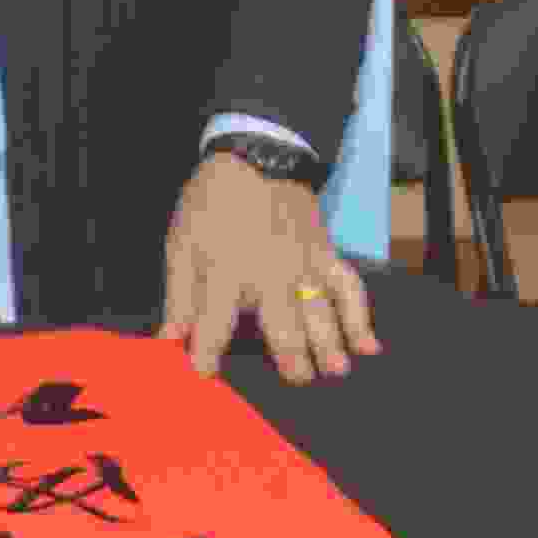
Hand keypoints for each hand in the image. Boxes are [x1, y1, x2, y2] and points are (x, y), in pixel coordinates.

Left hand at [166, 151, 373, 380]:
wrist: (257, 155)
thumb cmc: (212, 204)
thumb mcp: (182, 245)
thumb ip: (179, 298)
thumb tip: (169, 342)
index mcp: (226, 273)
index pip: (214, 327)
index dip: (207, 358)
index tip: (205, 379)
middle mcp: (270, 276)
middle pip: (284, 331)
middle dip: (290, 363)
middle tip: (295, 383)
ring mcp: (304, 266)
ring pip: (322, 315)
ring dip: (330, 348)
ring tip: (333, 372)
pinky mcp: (326, 254)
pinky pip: (349, 289)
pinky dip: (361, 318)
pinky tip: (368, 345)